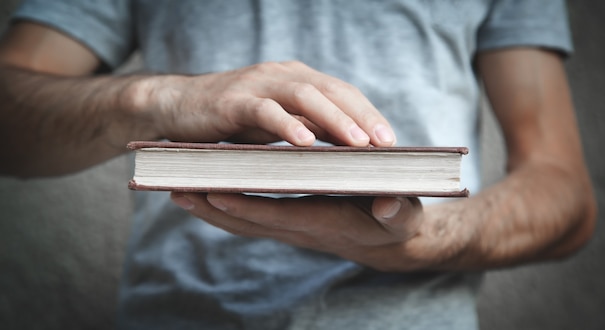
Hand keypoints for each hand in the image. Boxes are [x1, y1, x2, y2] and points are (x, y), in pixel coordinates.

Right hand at [129, 61, 395, 146]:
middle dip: (362, 116)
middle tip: (386, 144)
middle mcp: (281, 75)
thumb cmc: (232, 119)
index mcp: (296, 79)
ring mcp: (257, 84)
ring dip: (334, 119)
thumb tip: (342, 146)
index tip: (391, 141)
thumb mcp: (276, 123)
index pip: (342, 93)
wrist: (177, 107)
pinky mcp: (233, 100)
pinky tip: (306, 143)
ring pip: (305, 96)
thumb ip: (305, 127)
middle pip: (332, 91)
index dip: (368, 114)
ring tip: (358, 144)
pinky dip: (287, 125)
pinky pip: (265, 110)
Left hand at [170, 192, 476, 271]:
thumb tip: (389, 204)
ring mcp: (291, 225)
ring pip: (243, 219)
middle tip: (174, 188)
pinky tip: (206, 189)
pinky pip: (250, 214)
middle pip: (247, 220)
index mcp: (324, 222)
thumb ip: (397, 210)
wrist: (393, 240)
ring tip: (176, 188)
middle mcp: (300, 227)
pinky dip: (225, 203)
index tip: (215, 192)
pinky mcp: (289, 218)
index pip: (278, 214)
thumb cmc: (398, 221)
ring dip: (209, 206)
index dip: (247, 205)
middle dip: (211, 206)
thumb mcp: (404, 215)